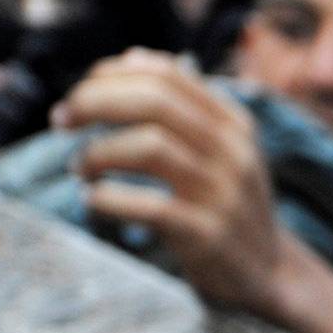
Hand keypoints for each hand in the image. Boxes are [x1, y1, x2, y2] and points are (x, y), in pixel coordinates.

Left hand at [56, 51, 332, 332]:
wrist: (271, 273)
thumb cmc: (228, 207)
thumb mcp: (221, 150)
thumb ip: (183, 108)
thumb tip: (131, 58)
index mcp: (234, 124)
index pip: (167, 76)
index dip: (112, 76)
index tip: (79, 93)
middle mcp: (232, 152)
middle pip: (154, 102)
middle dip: (96, 103)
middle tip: (62, 120)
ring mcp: (222, 193)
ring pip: (149, 147)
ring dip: (100, 151)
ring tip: (80, 166)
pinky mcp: (208, 235)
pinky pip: (150, 206)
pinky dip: (109, 198)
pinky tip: (92, 199)